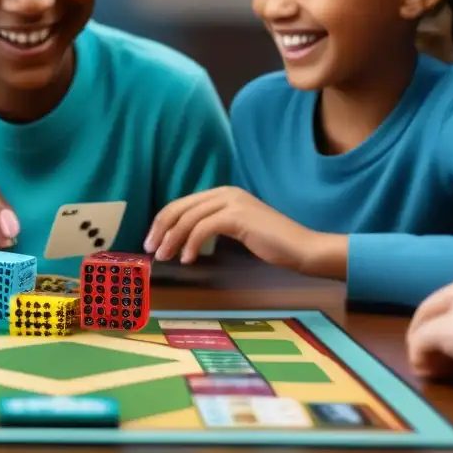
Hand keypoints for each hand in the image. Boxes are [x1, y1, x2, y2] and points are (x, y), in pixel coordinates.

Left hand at [145, 186, 328, 269]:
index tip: (153, 241)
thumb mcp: (236, 230)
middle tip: (151, 249)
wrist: (301, 247)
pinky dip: (191, 245)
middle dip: (161, 229)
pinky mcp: (237, 216)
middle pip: (180, 208)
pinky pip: (203, 229)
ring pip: (188, 219)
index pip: (182, 204)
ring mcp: (231, 202)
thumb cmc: (270, 243)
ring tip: (165, 257)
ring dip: (172, 239)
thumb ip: (212, 226)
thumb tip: (183, 239)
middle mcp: (224, 192)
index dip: (163, 222)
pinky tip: (188, 260)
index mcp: (222, 193)